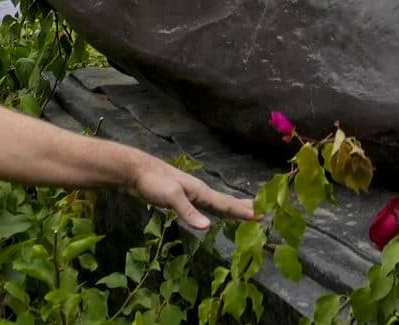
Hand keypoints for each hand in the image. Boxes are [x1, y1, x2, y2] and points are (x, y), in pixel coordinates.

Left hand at [122, 152, 254, 230]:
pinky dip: (214, 212)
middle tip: (262, 212)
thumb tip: (207, 228)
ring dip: (231, 208)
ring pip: (216, 204)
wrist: (136, 171)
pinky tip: (213, 216)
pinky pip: (204, 207)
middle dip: (242, 208)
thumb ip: (188, 212)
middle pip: (225, 202)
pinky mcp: (182, 200)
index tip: (262, 215)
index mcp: (200, 191)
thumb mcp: (171, 196)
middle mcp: (199, 192)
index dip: (243, 211)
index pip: (226, 203)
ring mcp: (191, 195)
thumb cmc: (154, 181)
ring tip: (245, 211)